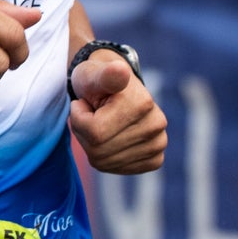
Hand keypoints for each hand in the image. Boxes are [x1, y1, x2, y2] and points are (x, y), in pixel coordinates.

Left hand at [69, 53, 166, 172]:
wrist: (113, 90)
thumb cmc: (96, 81)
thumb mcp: (92, 74)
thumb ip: (103, 74)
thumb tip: (119, 70)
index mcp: (142, 103)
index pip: (94, 131)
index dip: (78, 117)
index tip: (84, 102)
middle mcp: (156, 124)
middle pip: (98, 150)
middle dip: (83, 132)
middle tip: (90, 114)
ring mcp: (159, 143)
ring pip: (104, 161)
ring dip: (91, 145)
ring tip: (99, 123)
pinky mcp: (156, 158)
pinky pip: (116, 168)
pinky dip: (105, 157)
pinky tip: (110, 139)